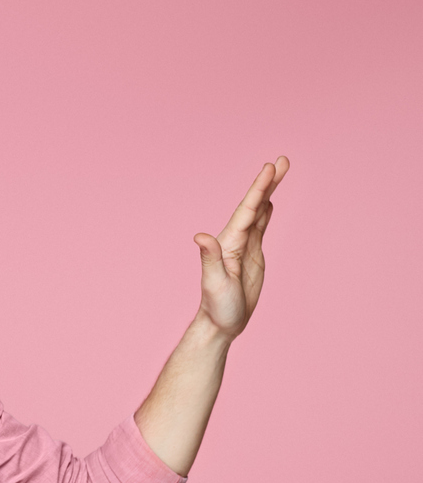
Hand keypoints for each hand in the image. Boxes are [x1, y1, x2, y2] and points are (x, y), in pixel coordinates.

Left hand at [193, 157, 287, 339]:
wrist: (222, 322)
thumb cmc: (217, 306)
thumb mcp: (214, 283)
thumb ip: (210, 259)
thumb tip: (200, 237)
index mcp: (228, 243)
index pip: (246, 211)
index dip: (258, 190)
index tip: (268, 168)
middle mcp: (235, 239)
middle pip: (254, 205)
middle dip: (266, 183)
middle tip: (281, 160)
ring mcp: (244, 246)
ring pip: (259, 212)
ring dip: (268, 192)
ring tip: (279, 169)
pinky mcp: (252, 254)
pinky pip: (261, 227)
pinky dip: (266, 211)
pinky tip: (270, 202)